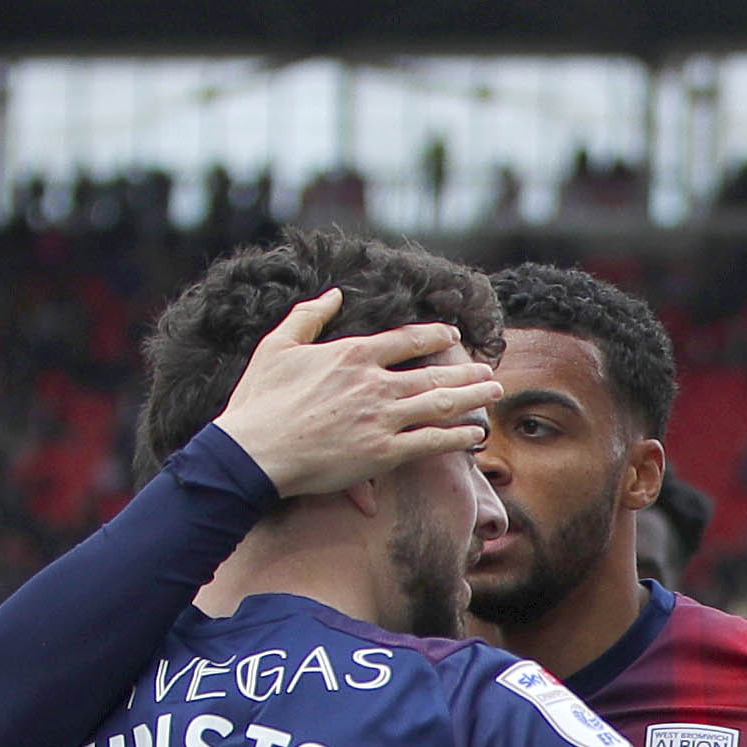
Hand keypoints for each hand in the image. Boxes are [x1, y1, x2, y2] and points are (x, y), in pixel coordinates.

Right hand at [213, 289, 498, 497]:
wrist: (254, 451)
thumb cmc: (261, 401)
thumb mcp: (278, 346)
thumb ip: (308, 316)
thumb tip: (333, 294)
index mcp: (353, 355)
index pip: (406, 340)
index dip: (433, 336)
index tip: (452, 334)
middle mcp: (375, 384)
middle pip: (434, 373)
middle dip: (466, 371)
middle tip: (488, 370)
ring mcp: (382, 419)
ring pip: (440, 405)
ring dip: (472, 398)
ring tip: (493, 393)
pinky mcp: (383, 453)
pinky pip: (431, 443)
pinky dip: (457, 437)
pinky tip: (475, 434)